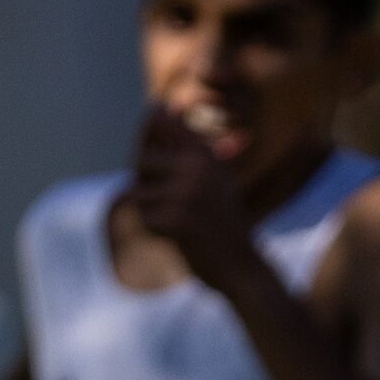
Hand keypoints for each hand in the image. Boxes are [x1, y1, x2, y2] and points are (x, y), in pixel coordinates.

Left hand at [129, 106, 259, 285]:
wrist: (242, 266)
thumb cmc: (222, 223)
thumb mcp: (212, 179)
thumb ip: (184, 151)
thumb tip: (152, 114)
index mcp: (206, 154)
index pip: (162, 122)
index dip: (148, 126)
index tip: (149, 132)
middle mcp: (197, 168)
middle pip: (141, 161)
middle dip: (145, 182)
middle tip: (168, 202)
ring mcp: (185, 193)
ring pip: (138, 193)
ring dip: (150, 211)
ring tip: (178, 222)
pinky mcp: (175, 219)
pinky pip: (143, 218)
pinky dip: (155, 231)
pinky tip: (180, 237)